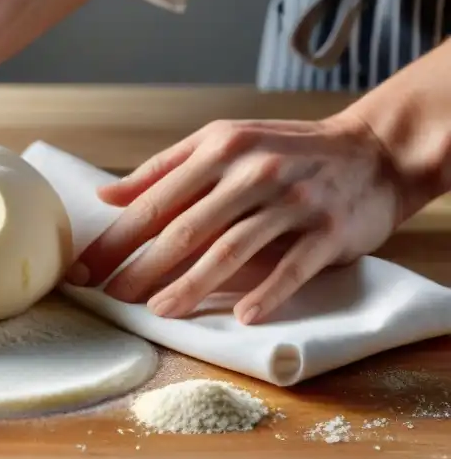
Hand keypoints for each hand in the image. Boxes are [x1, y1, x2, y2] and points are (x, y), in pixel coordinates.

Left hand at [68, 114, 405, 324]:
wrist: (374, 151)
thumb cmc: (285, 149)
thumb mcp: (224, 142)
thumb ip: (164, 169)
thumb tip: (106, 195)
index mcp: (219, 147)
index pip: (156, 200)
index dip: (117, 238)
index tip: (85, 267)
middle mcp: (253, 170)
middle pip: (185, 228)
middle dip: (141, 267)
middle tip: (109, 297)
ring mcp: (292, 200)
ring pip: (231, 249)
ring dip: (192, 285)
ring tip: (159, 312)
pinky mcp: (328, 230)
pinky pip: (291, 267)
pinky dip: (267, 292)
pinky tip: (241, 316)